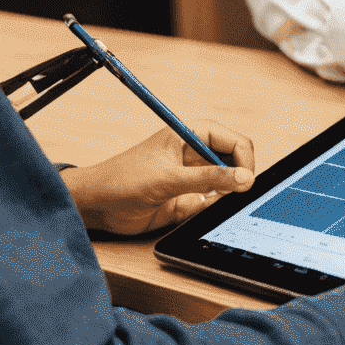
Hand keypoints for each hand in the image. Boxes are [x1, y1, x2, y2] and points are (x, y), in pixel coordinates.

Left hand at [62, 125, 254, 235]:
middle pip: (231, 159)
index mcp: (188, 135)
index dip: (243, 156)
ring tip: (225, 201)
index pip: (229, 138)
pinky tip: (208, 208)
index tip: (246, 178)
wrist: (97, 206)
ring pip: (224, 182)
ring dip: (229, 192)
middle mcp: (192, 155)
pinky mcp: (185, 199)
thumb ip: (208, 178)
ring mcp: (190, 178)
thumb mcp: (169, 178)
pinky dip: (216, 207)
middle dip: (240, 174)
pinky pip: (211, 202)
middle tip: (241, 192)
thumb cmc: (123, 179)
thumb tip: (243, 178)